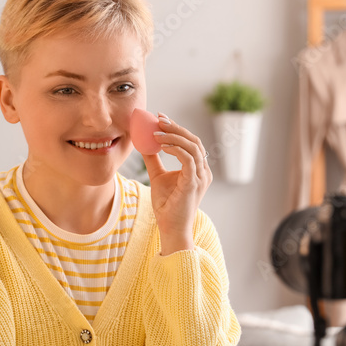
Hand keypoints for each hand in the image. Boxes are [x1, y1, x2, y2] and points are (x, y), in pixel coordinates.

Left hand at [141, 113, 211, 254]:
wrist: (170, 227)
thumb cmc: (166, 205)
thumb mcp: (157, 176)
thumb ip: (153, 160)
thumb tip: (142, 143)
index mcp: (198, 169)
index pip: (191, 142)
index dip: (177, 128)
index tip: (161, 118)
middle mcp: (203, 171)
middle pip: (194, 140)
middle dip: (176, 127)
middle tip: (159, 119)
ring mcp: (201, 177)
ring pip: (193, 147)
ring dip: (174, 136)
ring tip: (156, 133)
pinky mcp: (194, 183)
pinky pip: (188, 159)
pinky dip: (176, 149)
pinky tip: (162, 146)